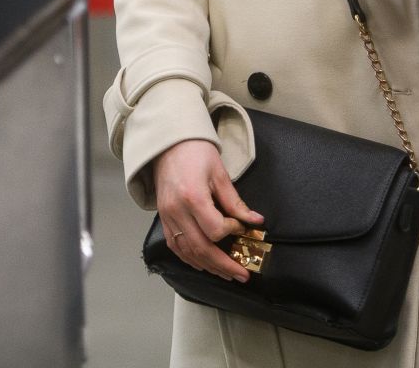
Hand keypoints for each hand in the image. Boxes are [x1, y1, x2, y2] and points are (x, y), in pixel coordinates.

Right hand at [151, 138, 263, 282]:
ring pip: (188, 252)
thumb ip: (235, 201)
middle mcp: (177, 211)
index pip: (215, 229)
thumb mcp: (219, 173)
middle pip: (201, 248)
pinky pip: (176, 247)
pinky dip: (191, 259)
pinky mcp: (163, 219)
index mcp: (193, 197)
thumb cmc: (195, 153)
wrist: (168, 144)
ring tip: (227, 274)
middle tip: (242, 274)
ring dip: (209, 266)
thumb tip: (255, 221)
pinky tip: (205, 264)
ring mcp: (167, 217)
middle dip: (224, 265)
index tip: (243, 227)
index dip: (232, 232)